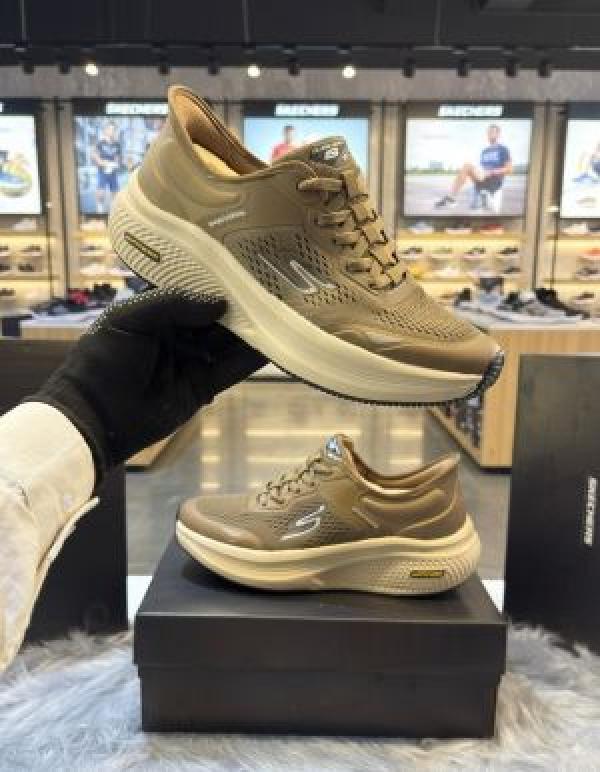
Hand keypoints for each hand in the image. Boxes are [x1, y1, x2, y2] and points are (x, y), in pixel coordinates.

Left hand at [28, 289, 265, 484]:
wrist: (94, 417)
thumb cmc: (103, 360)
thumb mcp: (131, 319)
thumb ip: (174, 304)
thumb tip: (221, 303)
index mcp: (156, 312)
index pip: (194, 291)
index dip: (218, 281)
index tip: (247, 267)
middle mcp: (178, 333)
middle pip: (217, 317)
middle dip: (243, 305)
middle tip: (276, 288)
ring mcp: (192, 361)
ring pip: (229, 342)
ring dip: (254, 331)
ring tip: (285, 312)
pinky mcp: (203, 387)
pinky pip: (232, 370)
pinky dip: (252, 359)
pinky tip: (276, 345)